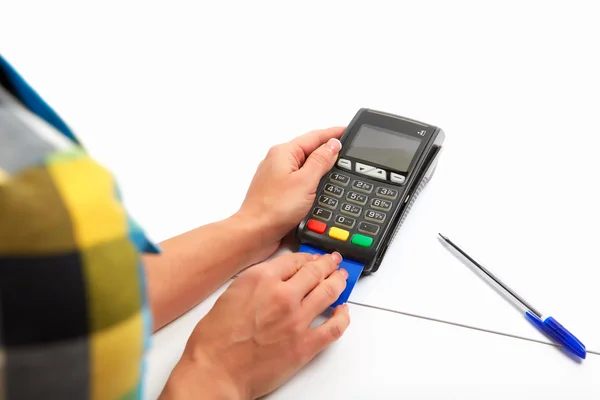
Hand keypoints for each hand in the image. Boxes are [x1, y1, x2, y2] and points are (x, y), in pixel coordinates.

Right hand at [161, 251, 350, 399]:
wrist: (215, 371)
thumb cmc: (215, 339)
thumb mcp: (231, 293)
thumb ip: (256, 282)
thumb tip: (274, 279)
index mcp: (261, 279)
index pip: (295, 260)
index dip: (308, 258)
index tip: (312, 259)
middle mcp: (282, 295)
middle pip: (315, 272)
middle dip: (327, 264)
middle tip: (333, 263)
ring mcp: (296, 320)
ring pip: (329, 293)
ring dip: (339, 282)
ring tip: (342, 279)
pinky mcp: (305, 345)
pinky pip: (334, 328)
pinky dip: (343, 317)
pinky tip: (343, 312)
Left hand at [237, 127, 343, 255]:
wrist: (255, 232)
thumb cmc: (273, 208)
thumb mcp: (305, 181)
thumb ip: (321, 161)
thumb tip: (333, 145)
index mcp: (284, 152)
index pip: (314, 136)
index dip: (333, 134)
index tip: (348, 131)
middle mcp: (279, 162)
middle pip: (309, 149)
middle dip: (328, 149)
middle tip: (348, 151)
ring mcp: (278, 177)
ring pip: (305, 166)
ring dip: (321, 166)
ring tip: (338, 166)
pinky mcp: (279, 191)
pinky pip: (300, 179)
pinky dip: (313, 180)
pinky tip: (320, 186)